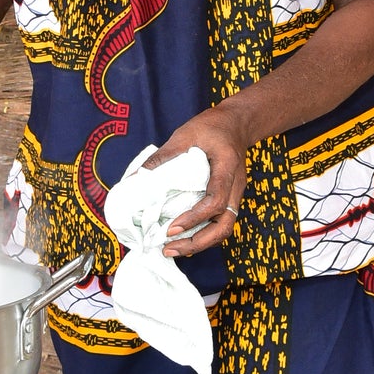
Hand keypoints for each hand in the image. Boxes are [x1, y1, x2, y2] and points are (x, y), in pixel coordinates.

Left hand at [144, 106, 248, 256]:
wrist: (237, 124)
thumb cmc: (212, 127)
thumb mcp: (185, 134)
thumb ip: (163, 156)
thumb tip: (137, 178)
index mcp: (226, 168)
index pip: (215, 201)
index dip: (194, 218)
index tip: (172, 228)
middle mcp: (235, 186)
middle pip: (224, 226)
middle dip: (197, 243)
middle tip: (169, 248)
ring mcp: (234, 194)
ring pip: (224, 229)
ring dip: (200, 243)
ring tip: (172, 249)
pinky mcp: (229, 198)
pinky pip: (219, 223)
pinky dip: (203, 235)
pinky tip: (184, 238)